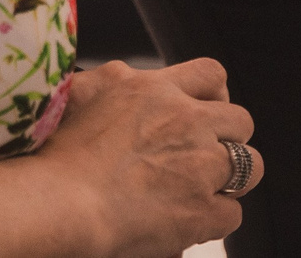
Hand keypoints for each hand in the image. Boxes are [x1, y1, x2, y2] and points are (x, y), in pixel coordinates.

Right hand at [0, 58, 261, 257]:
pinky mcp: (201, 210)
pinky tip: (191, 226)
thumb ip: (109, 82)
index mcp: (156, 89)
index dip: (215, 96)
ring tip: (205, 192)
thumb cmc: (51, 154)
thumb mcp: (82, 95)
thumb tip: (120, 77)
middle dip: (228, 140)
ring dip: (229, 179)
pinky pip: (232, 214)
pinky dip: (214, 221)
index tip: (205, 112)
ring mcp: (200, 165)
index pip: (212, 75)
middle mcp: (187, 121)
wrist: (56, 203)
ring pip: (249, 165)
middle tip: (205, 159)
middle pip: (240, 120)